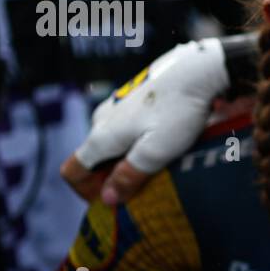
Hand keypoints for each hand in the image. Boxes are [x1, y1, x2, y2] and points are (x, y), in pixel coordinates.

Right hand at [60, 39, 229, 203]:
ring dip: (126, 159)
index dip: (86, 191)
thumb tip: (107, 199)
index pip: (72, 171)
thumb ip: (128, 176)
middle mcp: (101, 119)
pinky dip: (136, 142)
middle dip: (110, 177)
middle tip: (143, 186)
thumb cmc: (177, 113)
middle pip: (92, 159)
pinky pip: (125, 128)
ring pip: (111, 143)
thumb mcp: (155, 153)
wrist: (197, 70)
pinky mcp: (132, 99)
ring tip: (158, 165)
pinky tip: (164, 142)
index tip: (115, 198)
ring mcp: (116, 107)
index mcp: (100, 136)